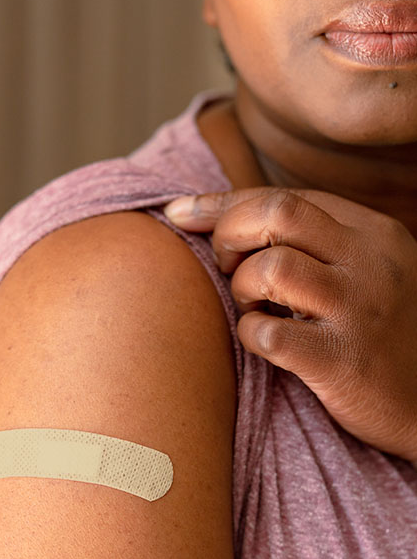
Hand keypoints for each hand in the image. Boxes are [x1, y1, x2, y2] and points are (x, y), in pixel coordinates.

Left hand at [164, 188, 416, 462]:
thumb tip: (219, 218)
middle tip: (226, 266)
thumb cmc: (379, 334)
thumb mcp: (362, 272)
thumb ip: (311, 243)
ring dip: (242, 288)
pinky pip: (269, 334)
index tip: (179, 212)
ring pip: (271, 269)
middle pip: (276, 214)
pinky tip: (263, 342)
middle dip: (228, 233)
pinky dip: (249, 335)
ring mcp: (359, 310)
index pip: (286, 197)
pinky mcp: (344, 361)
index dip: (223, 204)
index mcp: (373, 233)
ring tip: (254, 308)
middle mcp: (370, 262)